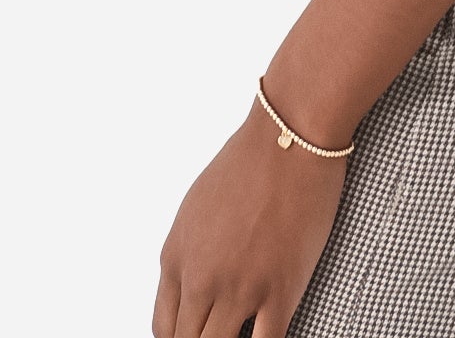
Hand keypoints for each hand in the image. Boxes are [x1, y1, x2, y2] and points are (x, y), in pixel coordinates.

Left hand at [152, 94, 351, 337]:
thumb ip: (188, 253)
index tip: (197, 333)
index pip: (164, 329)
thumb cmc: (248, 160)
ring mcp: (240, 290)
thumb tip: (192, 288)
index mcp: (176, 258)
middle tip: (217, 332)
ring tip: (240, 333)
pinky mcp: (279, 292)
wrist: (289, 137)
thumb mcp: (196, 207)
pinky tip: (265, 333)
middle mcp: (201, 280)